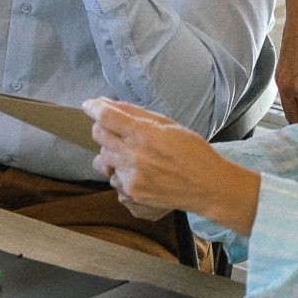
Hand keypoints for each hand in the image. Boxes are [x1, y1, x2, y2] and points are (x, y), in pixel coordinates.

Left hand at [86, 98, 258, 230]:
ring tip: (134, 154)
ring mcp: (131, 177)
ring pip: (103, 158)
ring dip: (112, 152)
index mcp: (145, 134)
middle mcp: (134, 156)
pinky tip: (141, 172)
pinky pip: (113, 178)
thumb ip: (136, 113)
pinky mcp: (132, 194)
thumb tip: (109, 103)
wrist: (207, 186)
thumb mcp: (168, 124)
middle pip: (99, 136)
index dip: (94, 107)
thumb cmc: (192, 152)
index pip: (106, 117)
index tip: (89, 105)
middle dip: (103, 128)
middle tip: (117, 129)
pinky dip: (121, 172)